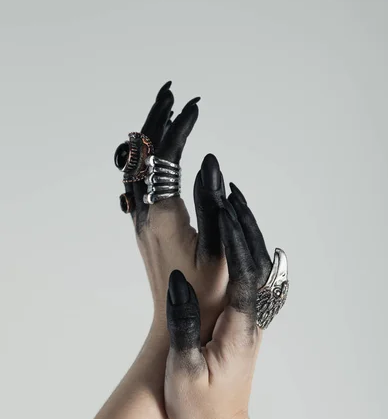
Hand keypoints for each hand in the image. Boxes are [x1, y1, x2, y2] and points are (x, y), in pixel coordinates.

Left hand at [116, 83, 227, 339]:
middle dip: (155, 121)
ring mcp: (143, 222)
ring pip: (138, 170)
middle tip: (169, 93)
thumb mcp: (217, 248)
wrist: (177, 326)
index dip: (179, 127)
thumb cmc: (204, 295)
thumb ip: (212, 202)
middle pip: (142, 156)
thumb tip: (208, 160)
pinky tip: (158, 157)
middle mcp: (146, 215)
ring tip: (165, 113)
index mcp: (164, 215)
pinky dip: (150, 162)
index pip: (165, 157)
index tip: (194, 105)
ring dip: (149, 140)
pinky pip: (142, 185)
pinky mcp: (147, 230)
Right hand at [164, 182, 274, 418]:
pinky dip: (241, 253)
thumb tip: (180, 282)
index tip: (224, 208)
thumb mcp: (184, 372)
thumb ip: (183, 326)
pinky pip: (247, 280)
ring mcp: (250, 321)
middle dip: (245, 225)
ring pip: (255, 270)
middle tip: (230, 190)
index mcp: (239, 329)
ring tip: (232, 203)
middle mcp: (251, 320)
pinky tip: (234, 240)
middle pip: (257, 264)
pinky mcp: (242, 324)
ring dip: (246, 235)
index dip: (236, 240)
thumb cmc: (201, 410)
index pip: (244, 274)